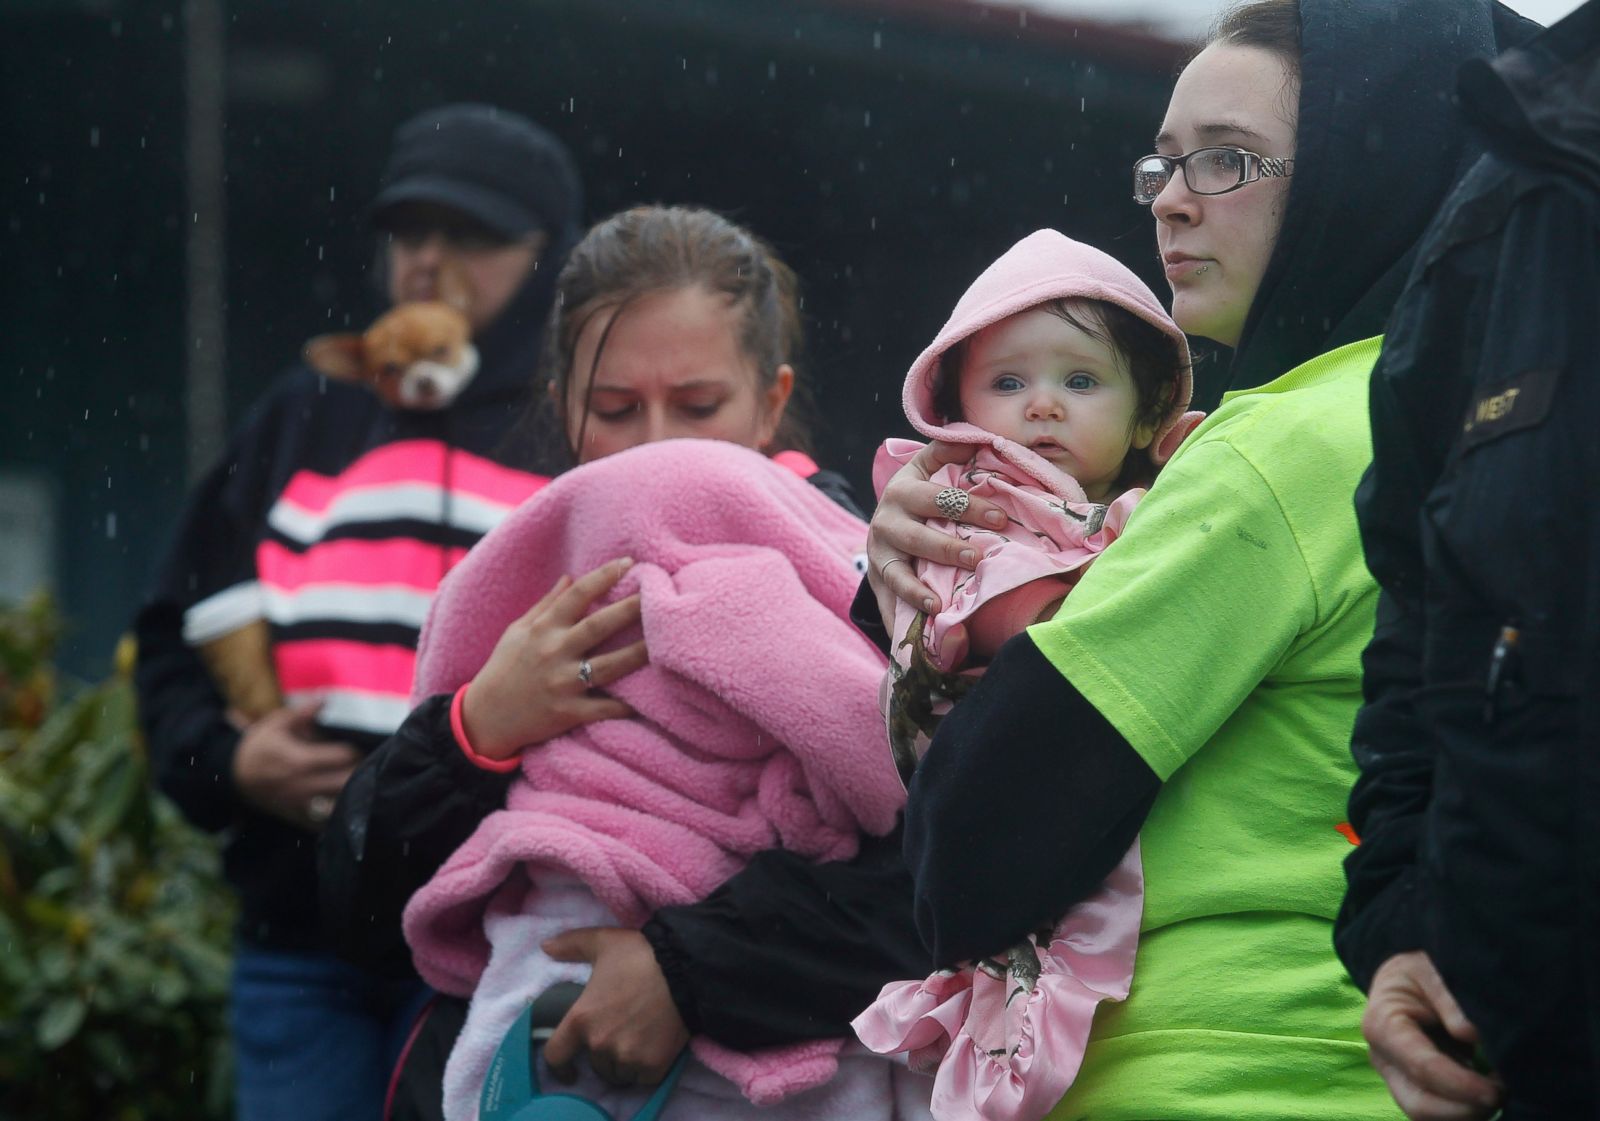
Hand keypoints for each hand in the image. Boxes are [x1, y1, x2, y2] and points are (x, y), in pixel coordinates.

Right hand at [231, 698, 360, 830]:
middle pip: (346, 782)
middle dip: (361, 772)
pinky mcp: (297, 816)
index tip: (364, 745)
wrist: (234, 775)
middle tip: (368, 764)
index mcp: (299, 760)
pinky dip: (338, 814)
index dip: (356, 750)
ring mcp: (300, 804)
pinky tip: (347, 803)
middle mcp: (302, 785)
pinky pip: (325, 822)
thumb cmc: (260, 746)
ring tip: (361, 781)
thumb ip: (303, 713)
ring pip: (339, 804)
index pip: (342, 757)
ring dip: (353, 793)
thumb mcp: (277, 724)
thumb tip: (324, 700)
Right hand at [461, 558, 648, 760]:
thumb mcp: (517, 631)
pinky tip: (654, 698)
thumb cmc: (504, 669)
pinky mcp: (569, 713)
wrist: (485, 719)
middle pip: (599, 626)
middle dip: (631, 609)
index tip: (629, 562)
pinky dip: (628, 706)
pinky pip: (605, 709)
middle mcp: (554, 653)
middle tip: (660, 594)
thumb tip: (570, 577)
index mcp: (542, 629)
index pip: (577, 595)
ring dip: (640, 653)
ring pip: (610, 667)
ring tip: (667, 641)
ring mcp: (563, 684)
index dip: (604, 576)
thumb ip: (546, 605)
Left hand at [541, 927, 689, 1087]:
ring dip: (623, 1064)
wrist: (687, 969)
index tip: (568, 1068)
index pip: (556, 1055)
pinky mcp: (653, 1066)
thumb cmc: (640, 954)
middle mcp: (600, 1044)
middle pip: (595, 1064)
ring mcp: (627, 1058)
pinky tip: (654, 1048)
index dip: (560, 1064)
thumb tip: (546, 947)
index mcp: (581, 1019)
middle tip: (620, 1034)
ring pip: (618, 1074)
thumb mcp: (603, 941)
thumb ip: (571, 944)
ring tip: (637, 1042)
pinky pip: (642, 1079)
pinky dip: (645, 1069)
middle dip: (604, 1054)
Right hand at [867, 441, 1005, 622]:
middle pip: (917, 537)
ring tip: (940, 604)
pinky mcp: (877, 581)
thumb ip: (948, 451)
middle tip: (977, 559)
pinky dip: (901, 618)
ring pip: (897, 573)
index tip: (1000, 519)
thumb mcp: (926, 467)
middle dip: (947, 549)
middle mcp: (886, 520)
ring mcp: (878, 554)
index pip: (937, 497)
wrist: (884, 523)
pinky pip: (888, 602)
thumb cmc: (919, 495)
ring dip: (917, 589)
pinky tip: (920, 629)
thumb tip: (978, 437)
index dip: (968, 506)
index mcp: (903, 489)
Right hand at [1363, 951, 1501, 1119]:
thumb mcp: (1430, 966)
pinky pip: (1441, 1110)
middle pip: (1419, 1105)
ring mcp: (1397, 1076)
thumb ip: (1447, 994)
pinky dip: (1467, 1108)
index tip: (1496, 1090)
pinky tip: (1488, 1088)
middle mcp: (1384, 1058)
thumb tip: (1469, 1033)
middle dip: (1463, 1110)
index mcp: (1383, 1026)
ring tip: (1498, 1089)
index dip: (1461, 1085)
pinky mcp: (1415, 1086)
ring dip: (1467, 1112)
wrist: (1408, 974)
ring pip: (1429, 1115)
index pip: (1422, 1067)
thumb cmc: (1419, 968)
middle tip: (1501, 1096)